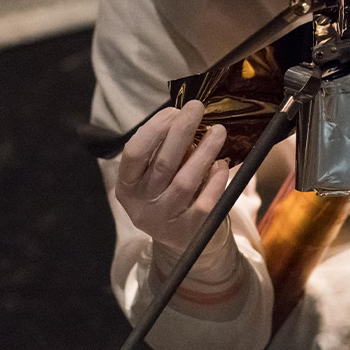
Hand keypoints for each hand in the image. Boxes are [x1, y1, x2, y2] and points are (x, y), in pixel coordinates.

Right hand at [116, 100, 229, 252]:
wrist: (183, 241)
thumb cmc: (169, 195)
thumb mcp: (154, 177)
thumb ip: (162, 152)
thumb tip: (184, 116)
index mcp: (127, 186)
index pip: (134, 153)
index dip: (154, 129)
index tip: (173, 111)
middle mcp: (142, 205)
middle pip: (163, 163)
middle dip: (181, 131)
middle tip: (197, 108)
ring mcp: (166, 219)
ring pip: (185, 181)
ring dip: (204, 152)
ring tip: (218, 130)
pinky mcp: (190, 229)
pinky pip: (205, 200)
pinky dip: (216, 179)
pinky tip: (222, 163)